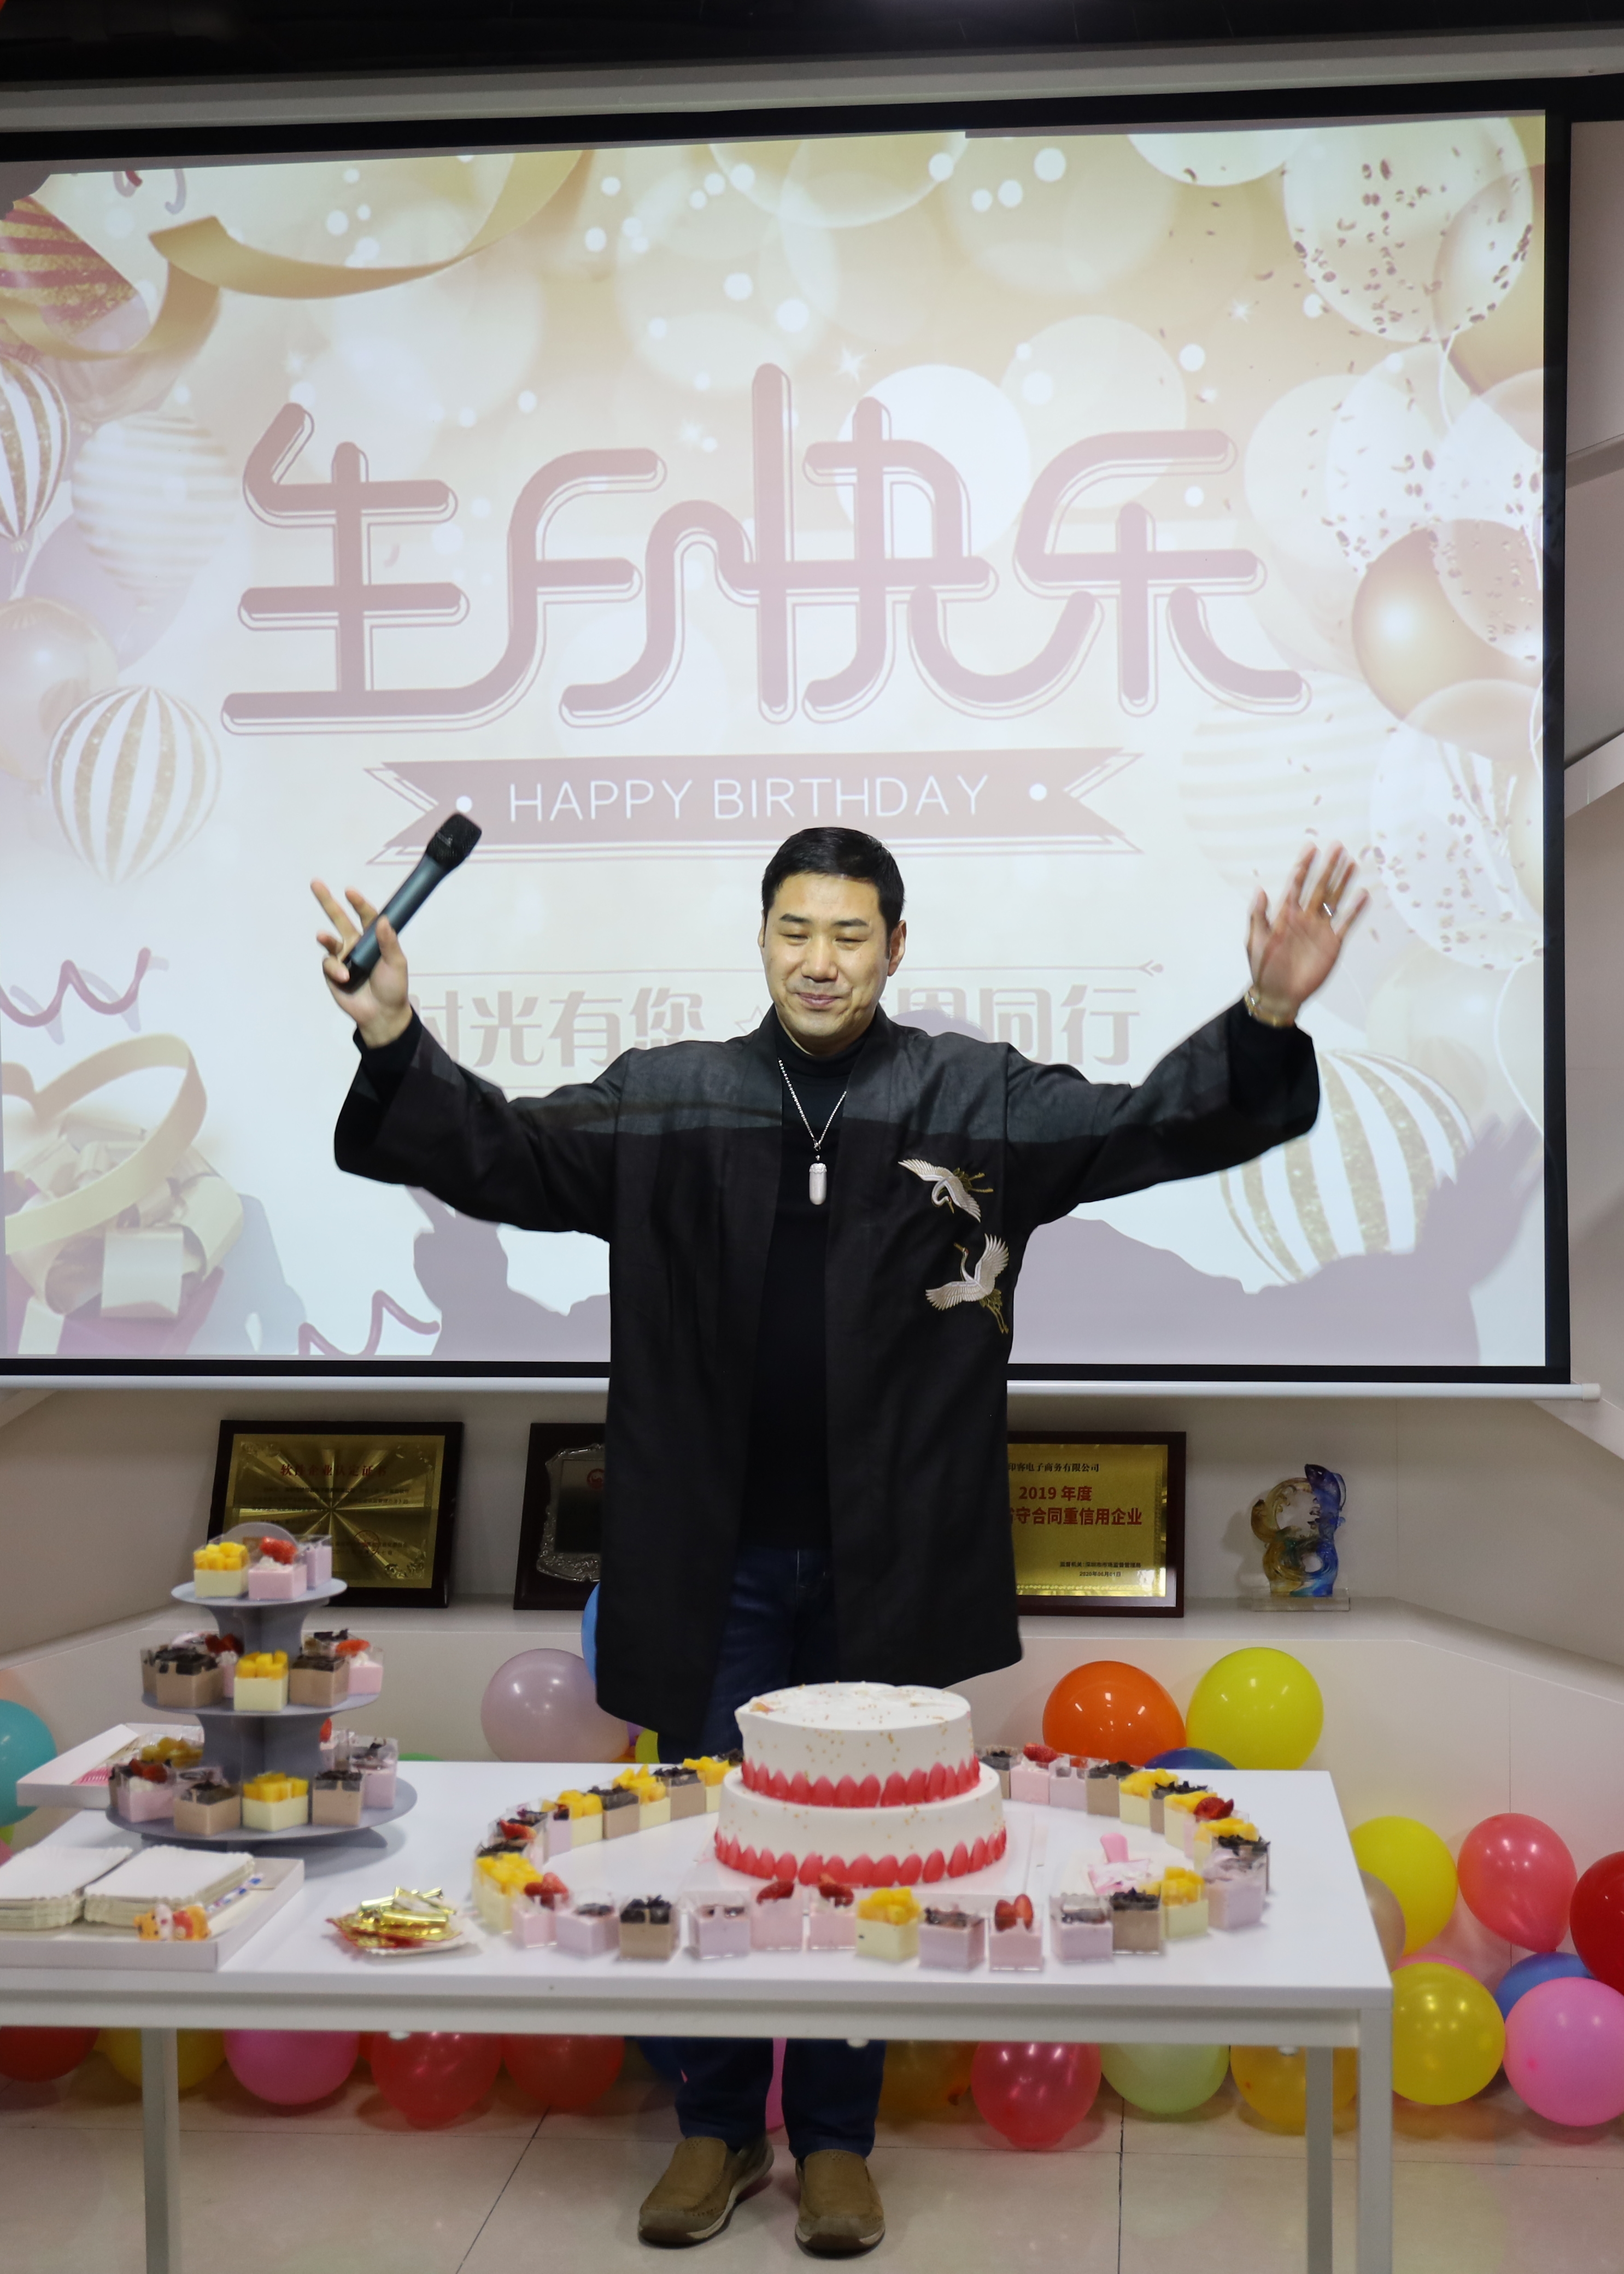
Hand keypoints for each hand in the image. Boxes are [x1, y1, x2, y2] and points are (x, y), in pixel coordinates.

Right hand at [312, 878, 411, 1047]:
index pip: (366, 916)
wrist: (382, 1014)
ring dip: (325, 938)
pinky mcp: (333, 972)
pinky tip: (344, 977)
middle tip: (316, 884)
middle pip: (339, 918)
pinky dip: (335, 968)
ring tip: (322, 936)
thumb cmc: (393, 988)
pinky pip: (328, 963)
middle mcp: (356, 944)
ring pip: (329, 940)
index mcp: (373, 939)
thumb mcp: (396, 963)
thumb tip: (383, 920)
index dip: (358, 903)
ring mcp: (343, 957)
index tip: (350, 891)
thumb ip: (389, 942)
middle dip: (327, 901)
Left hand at [1246, 845, 1367, 1021]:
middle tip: (1337, 846)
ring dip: (1343, 882)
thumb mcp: (1255, 942)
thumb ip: (1258, 916)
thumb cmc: (1263, 968)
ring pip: (1334, 900)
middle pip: (1319, 887)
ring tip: (1352, 863)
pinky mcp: (1333, 943)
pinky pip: (1345, 923)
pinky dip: (1354, 910)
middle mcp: (1305, 917)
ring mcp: (1320, 929)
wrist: (1278, 995)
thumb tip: (1260, 890)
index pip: (1296, 884)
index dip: (1304, 866)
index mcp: (1285, 914)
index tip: (1311, 847)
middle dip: (1328, 867)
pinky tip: (1363, 895)